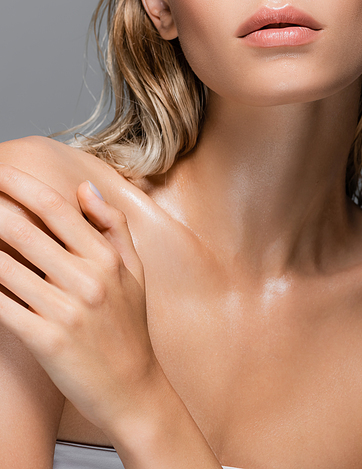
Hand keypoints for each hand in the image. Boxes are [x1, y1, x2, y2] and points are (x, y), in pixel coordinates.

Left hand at [0, 163, 162, 435]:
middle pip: (24, 230)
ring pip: (4, 267)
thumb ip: (113, 226)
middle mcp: (87, 280)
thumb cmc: (130, 327)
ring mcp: (66, 311)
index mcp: (106, 258)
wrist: (133, 390)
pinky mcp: (46, 341)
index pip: (56, 209)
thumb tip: (85, 189)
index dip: (21, 185)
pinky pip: (2, 306)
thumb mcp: (135, 271)